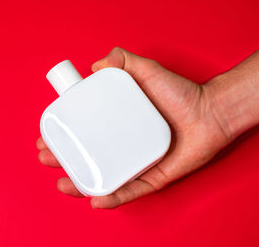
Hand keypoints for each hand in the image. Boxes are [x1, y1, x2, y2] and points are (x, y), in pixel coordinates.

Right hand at [36, 47, 231, 208]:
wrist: (212, 111)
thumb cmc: (181, 92)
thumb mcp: (146, 70)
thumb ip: (122, 60)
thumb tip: (94, 65)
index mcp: (118, 124)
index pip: (84, 132)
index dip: (63, 136)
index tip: (46, 136)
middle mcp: (123, 145)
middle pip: (87, 157)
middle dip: (63, 161)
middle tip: (48, 157)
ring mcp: (136, 163)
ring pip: (104, 178)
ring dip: (80, 184)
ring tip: (64, 184)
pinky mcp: (153, 178)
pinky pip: (130, 191)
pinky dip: (113, 197)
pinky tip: (95, 199)